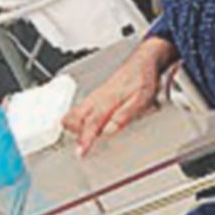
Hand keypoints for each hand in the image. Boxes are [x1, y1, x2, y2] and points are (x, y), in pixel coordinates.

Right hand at [62, 37, 175, 155]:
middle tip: (82, 147)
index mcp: (106, 101)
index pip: (91, 123)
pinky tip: (86, 126)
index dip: (84, 139)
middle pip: (72, 118)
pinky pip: (78, 109)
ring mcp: (93, 97)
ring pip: (72, 114)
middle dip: (73, 133)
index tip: (80, 152)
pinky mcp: (94, 97)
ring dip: (73, 127)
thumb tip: (110, 130)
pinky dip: (77, 120)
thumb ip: (124, 115)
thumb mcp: (141, 100)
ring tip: (84, 139)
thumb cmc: (142, 80)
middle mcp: (95, 99)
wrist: (142, 63)